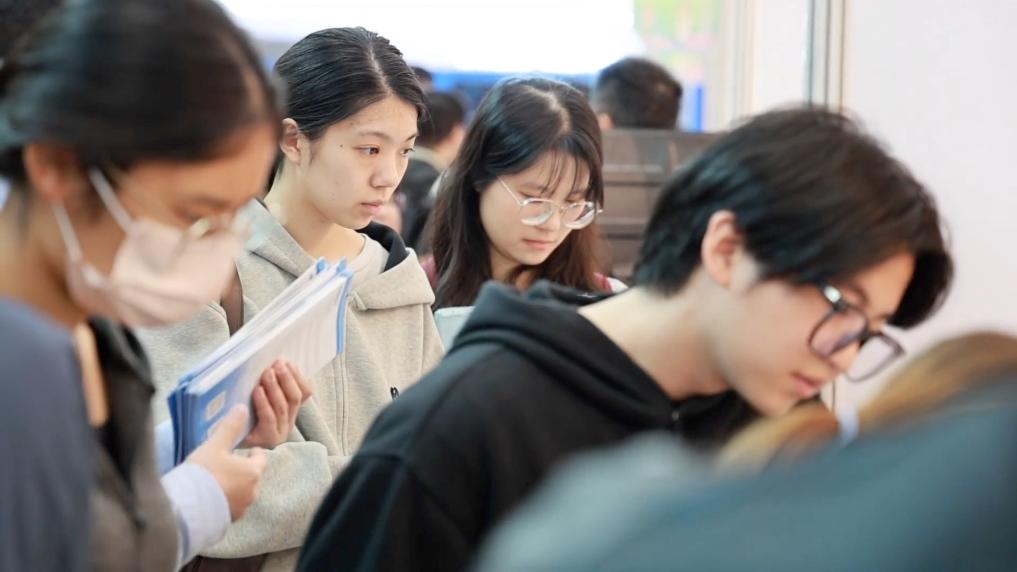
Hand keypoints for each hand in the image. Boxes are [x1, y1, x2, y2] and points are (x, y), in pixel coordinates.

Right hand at [186, 405, 266, 519]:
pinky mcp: (230, 520)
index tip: (250, 450)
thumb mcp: (216, 445)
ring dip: (236, 486)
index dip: (255, 454)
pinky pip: (232, 507)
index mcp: (253, 472)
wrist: (188, 507)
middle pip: (253, 477)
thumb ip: (230, 427)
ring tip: (220, 480)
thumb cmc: (204, 472)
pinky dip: (226, 500)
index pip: (261, 459)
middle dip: (244, 470)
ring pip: (244, 493)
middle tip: (231, 464)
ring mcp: (242, 508)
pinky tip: (212, 496)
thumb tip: (241, 408)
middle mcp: (252, 491)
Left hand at [240, 360, 311, 448]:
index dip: (298, 376)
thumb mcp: (257, 395)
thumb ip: (268, 383)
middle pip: (295, 398)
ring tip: (267, 373)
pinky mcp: (266, 439)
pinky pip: (269, 418)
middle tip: (277, 365)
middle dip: (287, 379)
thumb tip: (272, 362)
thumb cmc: (240, 414)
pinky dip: (264, 402)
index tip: (287, 362)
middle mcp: (288, 422)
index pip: (305, 392)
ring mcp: (279, 432)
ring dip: (275, 387)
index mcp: (291, 410)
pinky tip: (257, 390)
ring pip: (282, 407)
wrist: (225, 440)